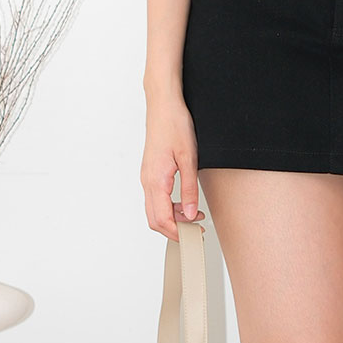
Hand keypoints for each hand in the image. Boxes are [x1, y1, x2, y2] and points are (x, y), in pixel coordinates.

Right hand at [141, 98, 202, 239]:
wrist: (163, 106)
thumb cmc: (175, 126)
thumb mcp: (189, 159)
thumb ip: (189, 189)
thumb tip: (191, 214)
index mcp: (156, 180)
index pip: (162, 219)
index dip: (177, 232)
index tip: (193, 235)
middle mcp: (147, 181)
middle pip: (154, 219)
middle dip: (174, 229)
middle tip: (195, 230)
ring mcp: (146, 177)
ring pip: (154, 210)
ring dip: (172, 218)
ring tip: (194, 215)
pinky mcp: (150, 172)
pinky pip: (155, 198)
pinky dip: (168, 207)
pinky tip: (184, 202)